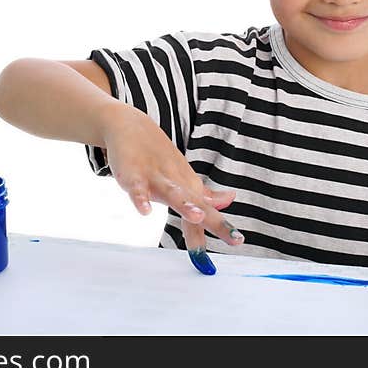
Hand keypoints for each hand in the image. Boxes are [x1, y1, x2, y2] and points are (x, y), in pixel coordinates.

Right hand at [100, 104, 243, 271]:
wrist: (130, 126)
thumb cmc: (158, 156)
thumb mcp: (184, 177)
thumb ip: (205, 195)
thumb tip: (229, 200)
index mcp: (189, 187)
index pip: (208, 212)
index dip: (222, 228)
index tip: (237, 242)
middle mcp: (177, 183)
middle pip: (198, 205)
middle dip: (216, 222)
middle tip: (234, 238)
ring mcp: (156, 178)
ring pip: (173, 193)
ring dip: (185, 205)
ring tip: (197, 216)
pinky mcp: (133, 174)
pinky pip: (137, 188)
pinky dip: (141, 199)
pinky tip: (146, 211)